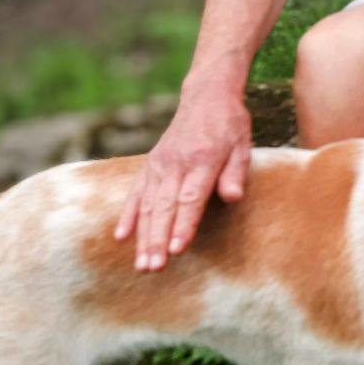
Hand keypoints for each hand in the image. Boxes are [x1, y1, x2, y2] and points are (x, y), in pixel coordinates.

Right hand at [115, 85, 251, 270]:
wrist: (206, 96)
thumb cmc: (230, 127)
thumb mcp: (242, 146)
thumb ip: (235, 173)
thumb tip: (233, 198)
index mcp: (202, 161)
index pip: (190, 199)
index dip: (183, 226)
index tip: (176, 250)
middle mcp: (175, 164)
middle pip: (164, 208)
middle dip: (157, 240)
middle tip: (154, 268)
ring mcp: (159, 165)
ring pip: (147, 205)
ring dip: (143, 237)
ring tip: (141, 265)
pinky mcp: (150, 165)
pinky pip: (136, 193)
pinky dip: (127, 216)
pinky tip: (121, 238)